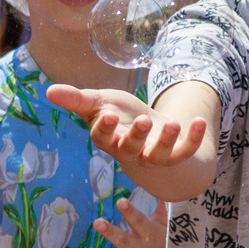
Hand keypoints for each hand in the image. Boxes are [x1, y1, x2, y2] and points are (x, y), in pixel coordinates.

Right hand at [48, 83, 209, 171]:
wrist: (150, 133)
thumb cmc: (120, 116)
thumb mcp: (99, 103)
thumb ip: (77, 99)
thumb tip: (49, 91)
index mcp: (109, 139)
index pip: (103, 138)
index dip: (105, 129)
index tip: (108, 114)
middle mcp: (130, 152)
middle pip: (131, 149)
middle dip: (137, 136)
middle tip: (144, 120)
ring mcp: (153, 156)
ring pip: (159, 155)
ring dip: (167, 141)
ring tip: (173, 123)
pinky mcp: (175, 156)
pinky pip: (184, 152)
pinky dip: (193, 138)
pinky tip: (200, 121)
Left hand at [65, 197, 169, 247]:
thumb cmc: (166, 245)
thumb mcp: (167, 227)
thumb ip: (161, 209)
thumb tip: (163, 185)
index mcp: (151, 236)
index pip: (140, 222)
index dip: (130, 212)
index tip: (120, 202)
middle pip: (125, 241)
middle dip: (111, 232)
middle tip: (98, 222)